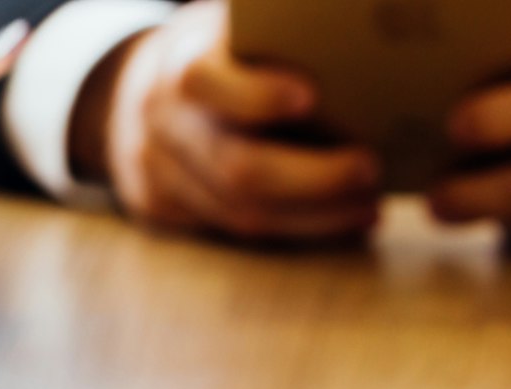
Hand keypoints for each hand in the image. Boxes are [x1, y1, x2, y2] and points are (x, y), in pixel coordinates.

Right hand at [86, 0, 381, 241]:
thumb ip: (281, 40)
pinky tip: (342, 224)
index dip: (259, 95)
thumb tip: (363, 32)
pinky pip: (237, 235)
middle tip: (370, 169)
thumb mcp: (237, 31)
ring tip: (370, 207)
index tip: (312, 96)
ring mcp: (159, 171)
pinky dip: (297, 232)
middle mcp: (164, 121)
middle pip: (238, 168)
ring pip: (242, 215)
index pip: (208, 82)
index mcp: (181, 64)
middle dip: (315, 178)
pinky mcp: (166, 209)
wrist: (140, 95)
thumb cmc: (220, 58)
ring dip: (317, 218)